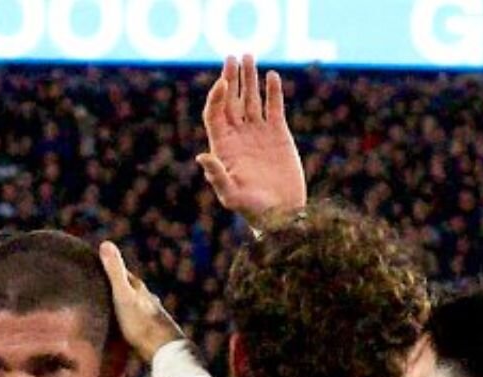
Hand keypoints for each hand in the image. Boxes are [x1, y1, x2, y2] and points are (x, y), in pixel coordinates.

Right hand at [97, 243, 183, 365]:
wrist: (161, 349)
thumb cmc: (140, 322)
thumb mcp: (122, 294)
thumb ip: (114, 271)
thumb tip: (105, 243)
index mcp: (138, 287)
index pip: (121, 273)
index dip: (107, 268)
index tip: (92, 266)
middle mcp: (146, 298)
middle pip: (128, 289)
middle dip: (114, 287)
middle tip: (96, 288)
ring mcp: (150, 314)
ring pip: (132, 305)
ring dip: (121, 304)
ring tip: (106, 308)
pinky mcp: (150, 330)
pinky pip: (134, 321)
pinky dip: (126, 319)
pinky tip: (123, 327)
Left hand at [197, 54, 306, 226]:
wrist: (281, 214)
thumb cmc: (253, 210)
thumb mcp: (231, 196)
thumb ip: (217, 176)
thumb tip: (201, 156)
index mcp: (224, 147)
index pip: (215, 114)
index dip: (216, 97)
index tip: (222, 81)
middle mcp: (238, 136)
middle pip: (230, 101)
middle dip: (230, 78)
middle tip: (232, 56)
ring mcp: (258, 133)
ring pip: (251, 99)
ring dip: (249, 78)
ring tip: (248, 55)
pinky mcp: (278, 134)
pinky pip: (273, 107)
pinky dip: (273, 91)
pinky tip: (271, 76)